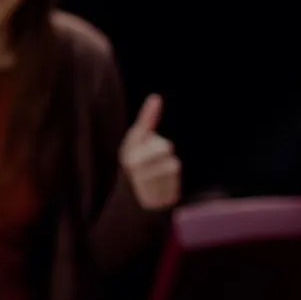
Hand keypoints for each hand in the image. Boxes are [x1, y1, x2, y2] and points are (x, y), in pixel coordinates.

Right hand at [119, 93, 181, 210]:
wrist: (138, 201)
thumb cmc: (139, 167)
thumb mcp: (135, 147)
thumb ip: (145, 124)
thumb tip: (155, 98)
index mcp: (127, 151)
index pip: (140, 130)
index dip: (148, 114)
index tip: (156, 99)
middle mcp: (134, 162)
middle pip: (164, 146)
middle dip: (162, 150)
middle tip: (152, 161)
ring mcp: (148, 174)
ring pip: (170, 158)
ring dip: (167, 162)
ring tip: (156, 173)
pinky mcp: (161, 183)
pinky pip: (174, 167)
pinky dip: (170, 174)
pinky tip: (161, 181)